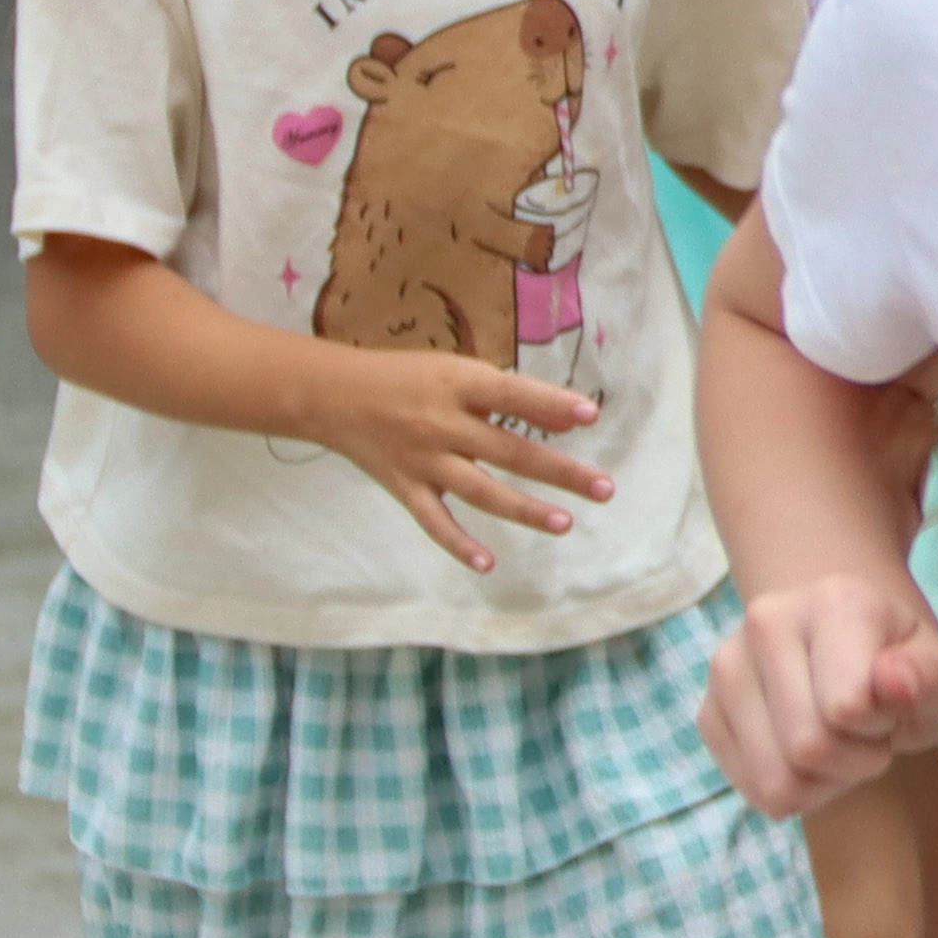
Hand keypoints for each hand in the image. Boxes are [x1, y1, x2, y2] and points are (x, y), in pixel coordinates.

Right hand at [293, 344, 612, 573]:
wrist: (333, 394)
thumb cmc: (409, 378)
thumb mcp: (458, 373)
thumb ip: (512, 398)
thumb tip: (571, 424)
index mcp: (458, 384)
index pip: (511, 394)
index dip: (551, 404)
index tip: (592, 416)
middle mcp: (441, 423)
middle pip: (509, 451)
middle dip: (560, 472)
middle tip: (605, 489)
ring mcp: (422, 459)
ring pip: (480, 491)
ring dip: (524, 509)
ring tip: (565, 524)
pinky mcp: (403, 487)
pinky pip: (434, 522)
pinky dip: (458, 545)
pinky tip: (488, 564)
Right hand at [705, 565, 937, 815]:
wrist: (850, 646)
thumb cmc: (904, 668)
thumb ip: (931, 680)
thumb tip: (893, 682)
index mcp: (835, 600)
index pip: (847, 708)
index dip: (880, 727)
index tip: (890, 706)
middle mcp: (767, 621)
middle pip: (807, 748)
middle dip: (854, 760)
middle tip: (869, 731)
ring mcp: (727, 665)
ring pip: (775, 780)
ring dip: (823, 781)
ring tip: (840, 740)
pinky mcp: (707, 711)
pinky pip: (753, 790)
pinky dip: (793, 790)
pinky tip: (808, 753)